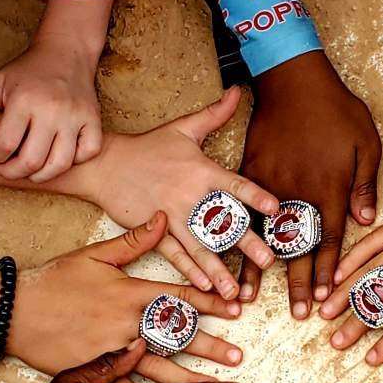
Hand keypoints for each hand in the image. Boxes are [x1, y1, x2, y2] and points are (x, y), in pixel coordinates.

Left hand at [0, 33, 103, 185]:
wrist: (66, 52)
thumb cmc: (26, 71)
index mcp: (23, 100)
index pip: (5, 146)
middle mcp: (52, 109)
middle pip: (31, 161)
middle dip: (13, 173)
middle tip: (7, 168)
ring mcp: (76, 116)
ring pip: (60, 164)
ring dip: (41, 175)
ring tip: (30, 170)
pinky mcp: (93, 119)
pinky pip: (87, 153)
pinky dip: (73, 161)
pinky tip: (59, 155)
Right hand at [8, 215, 242, 379]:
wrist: (12, 312)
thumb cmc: (52, 280)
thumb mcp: (94, 255)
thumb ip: (133, 241)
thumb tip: (162, 216)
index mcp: (129, 293)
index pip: (178, 296)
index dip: (209, 302)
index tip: (235, 308)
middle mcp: (125, 324)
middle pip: (176, 336)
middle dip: (210, 346)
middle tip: (238, 356)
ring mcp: (112, 352)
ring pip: (160, 367)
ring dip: (191, 378)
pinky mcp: (95, 372)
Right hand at [49, 86, 278, 297]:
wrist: (106, 165)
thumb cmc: (149, 147)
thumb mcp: (183, 128)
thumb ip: (214, 113)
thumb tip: (238, 90)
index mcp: (202, 171)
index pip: (235, 185)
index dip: (256, 196)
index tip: (276, 208)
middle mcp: (190, 197)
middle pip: (222, 223)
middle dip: (246, 244)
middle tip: (269, 261)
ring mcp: (172, 217)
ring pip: (199, 247)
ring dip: (218, 271)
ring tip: (235, 293)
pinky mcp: (154, 230)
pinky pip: (174, 255)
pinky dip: (188, 271)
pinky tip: (202, 288)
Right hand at [237, 51, 381, 315]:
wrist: (293, 79)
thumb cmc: (336, 108)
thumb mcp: (366, 142)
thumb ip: (365, 184)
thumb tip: (367, 219)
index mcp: (329, 189)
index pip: (330, 240)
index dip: (329, 271)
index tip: (328, 298)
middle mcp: (297, 194)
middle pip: (298, 248)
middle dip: (299, 284)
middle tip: (299, 315)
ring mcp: (269, 185)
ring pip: (263, 236)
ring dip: (256, 270)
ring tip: (245, 300)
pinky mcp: (247, 173)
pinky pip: (239, 213)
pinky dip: (234, 238)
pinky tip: (225, 256)